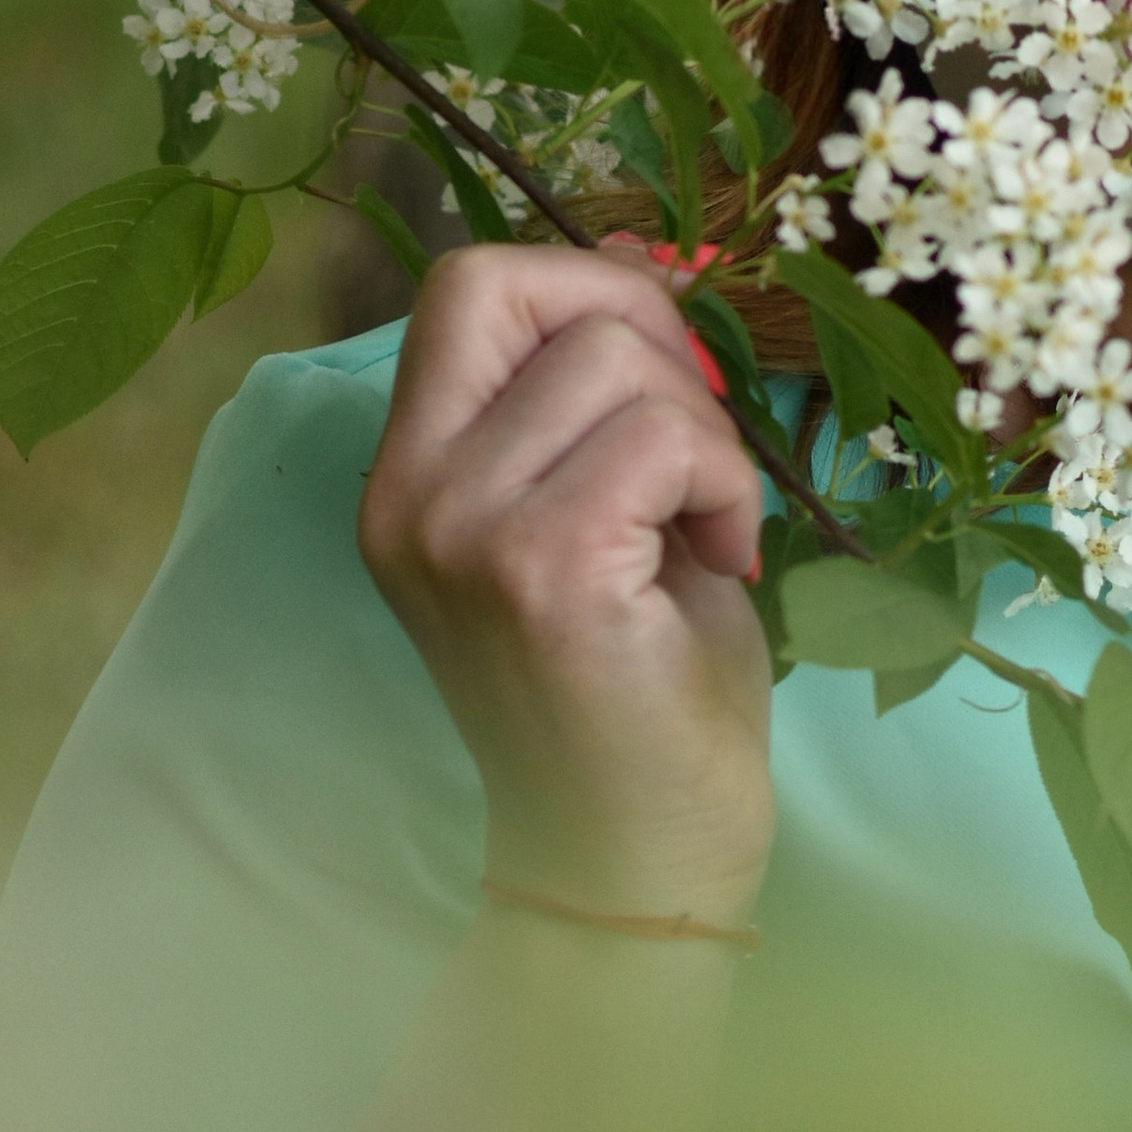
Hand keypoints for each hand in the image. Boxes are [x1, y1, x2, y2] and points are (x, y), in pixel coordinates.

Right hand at [360, 241, 774, 926]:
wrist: (638, 859)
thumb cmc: (640, 695)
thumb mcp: (602, 515)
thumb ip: (593, 402)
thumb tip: (637, 271)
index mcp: (408, 479)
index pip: (467, 286)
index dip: (586, 292)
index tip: (662, 380)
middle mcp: (407, 497)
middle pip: (510, 285)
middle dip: (643, 336)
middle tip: (694, 449)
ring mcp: (461, 531)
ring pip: (611, 359)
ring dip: (703, 433)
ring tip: (706, 532)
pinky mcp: (541, 569)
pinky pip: (663, 438)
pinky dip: (723, 484)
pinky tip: (721, 562)